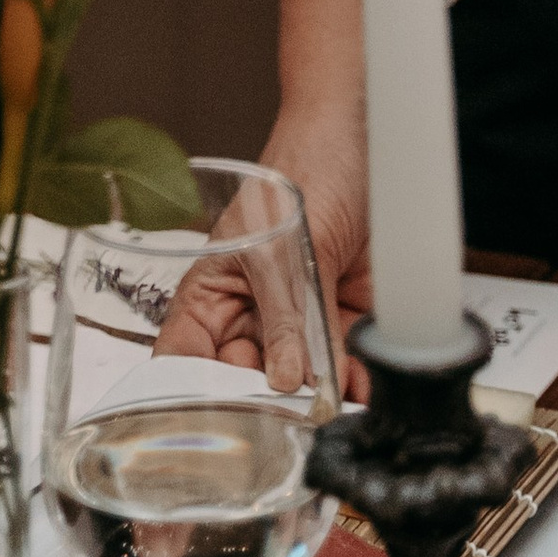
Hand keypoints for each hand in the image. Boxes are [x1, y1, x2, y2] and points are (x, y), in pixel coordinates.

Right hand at [156, 109, 372, 390]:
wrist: (372, 135)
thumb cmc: (308, 165)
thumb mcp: (285, 245)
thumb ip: (288, 316)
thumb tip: (288, 379)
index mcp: (214, 288)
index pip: (185, 354)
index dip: (188, 391)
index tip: (212, 422)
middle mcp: (252, 310)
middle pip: (245, 378)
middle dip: (263, 404)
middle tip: (285, 418)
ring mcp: (298, 316)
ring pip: (299, 379)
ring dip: (317, 399)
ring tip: (332, 407)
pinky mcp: (344, 316)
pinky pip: (343, 362)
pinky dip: (352, 380)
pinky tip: (359, 386)